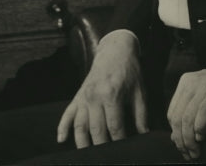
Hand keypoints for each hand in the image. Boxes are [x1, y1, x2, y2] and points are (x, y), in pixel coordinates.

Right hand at [57, 30, 148, 148]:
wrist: (115, 50)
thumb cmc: (130, 71)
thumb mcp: (139, 91)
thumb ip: (141, 115)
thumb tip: (144, 135)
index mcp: (111, 95)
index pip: (115, 127)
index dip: (120, 142)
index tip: (124, 152)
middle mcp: (95, 97)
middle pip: (96, 130)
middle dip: (102, 147)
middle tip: (108, 158)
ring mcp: (84, 97)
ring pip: (80, 126)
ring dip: (83, 144)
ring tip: (88, 157)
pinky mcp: (77, 96)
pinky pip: (67, 113)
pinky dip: (62, 127)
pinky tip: (61, 140)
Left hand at [167, 52, 205, 159]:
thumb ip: (192, 111)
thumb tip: (175, 138)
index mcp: (187, 82)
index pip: (172, 114)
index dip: (176, 136)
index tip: (185, 150)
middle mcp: (193, 81)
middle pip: (178, 118)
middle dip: (181, 141)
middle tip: (191, 156)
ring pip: (188, 117)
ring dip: (189, 140)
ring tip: (196, 152)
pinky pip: (204, 109)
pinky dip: (200, 126)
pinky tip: (202, 137)